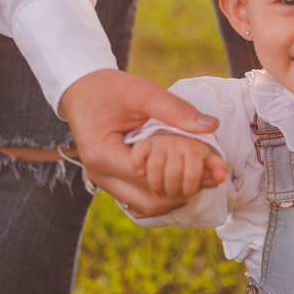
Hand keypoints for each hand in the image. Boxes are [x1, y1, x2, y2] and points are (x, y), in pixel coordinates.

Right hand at [59, 69, 219, 216]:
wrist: (81, 89)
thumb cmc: (110, 88)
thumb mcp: (143, 92)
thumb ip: (175, 110)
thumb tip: (212, 126)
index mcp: (103, 154)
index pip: (150, 178)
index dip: (184, 175)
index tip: (211, 166)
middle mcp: (99, 175)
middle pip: (148, 201)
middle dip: (182, 191)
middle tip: (211, 177)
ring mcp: (103, 181)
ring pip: (144, 206)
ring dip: (173, 196)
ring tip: (200, 178)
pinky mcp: (110, 181)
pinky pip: (138, 198)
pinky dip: (162, 193)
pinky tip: (181, 178)